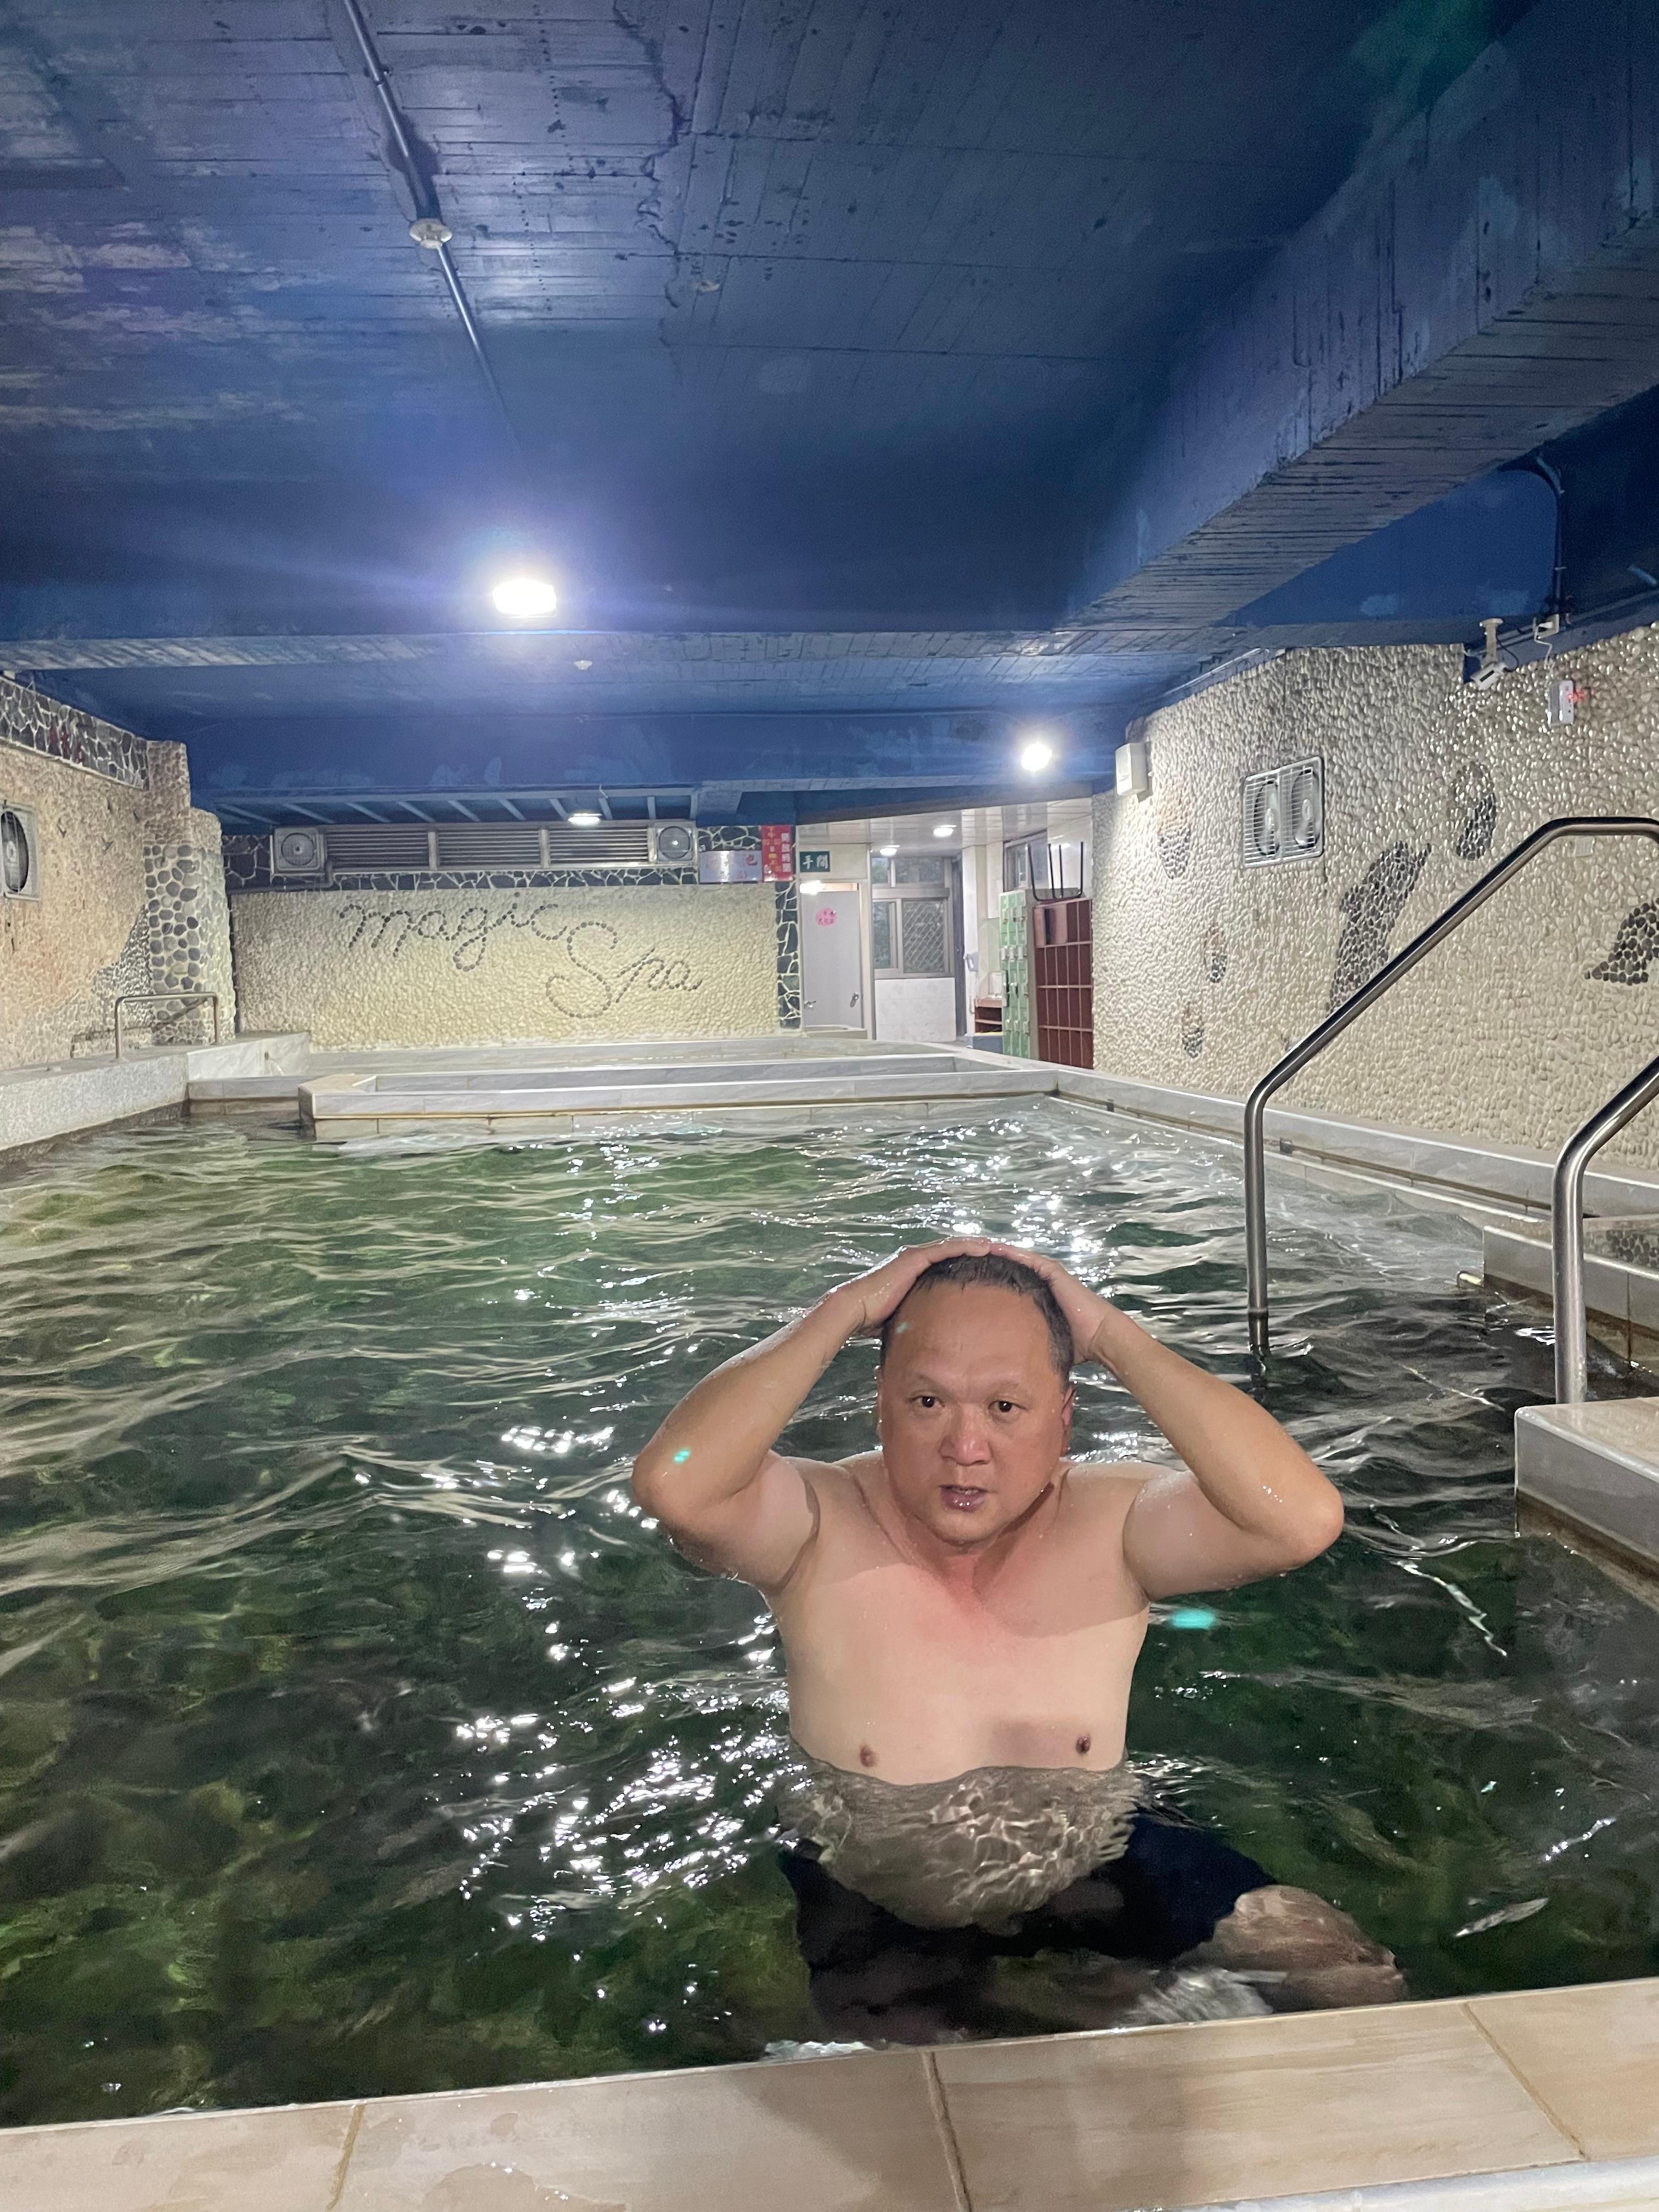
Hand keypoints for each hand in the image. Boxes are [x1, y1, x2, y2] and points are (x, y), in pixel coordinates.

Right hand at [826, 1238, 991, 1335]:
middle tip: (1003, 1254)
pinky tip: (985, 1247)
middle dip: (977, 1252)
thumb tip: (934, 1338)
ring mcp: (916, 1256)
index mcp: (916, 1272)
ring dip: (977, 1246)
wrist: (857, 1310)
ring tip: (1000, 1248)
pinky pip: (946, 1249)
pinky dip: (966, 1246)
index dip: (969, 1263)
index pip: (948, 1264)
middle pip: (954, 1252)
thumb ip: (922, 1319)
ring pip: (954, 1246)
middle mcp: (917, 1260)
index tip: (990, 1267)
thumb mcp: (907, 1316)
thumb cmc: (876, 1318)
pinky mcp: (915, 1257)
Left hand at [986, 1243, 1119, 1364]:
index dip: (995, 1280)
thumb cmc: (1078, 1345)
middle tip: (969, 1259)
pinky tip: (995, 1248)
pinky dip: (1013, 1252)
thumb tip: (1011, 1367)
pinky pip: (1030, 1259)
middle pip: (1014, 1270)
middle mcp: (1044, 1284)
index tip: (973, 1279)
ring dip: (1000, 1253)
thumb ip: (1030, 1346)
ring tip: (976, 1248)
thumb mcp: (1046, 1343)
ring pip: (1020, 1260)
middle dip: (993, 1264)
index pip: (1014, 1285)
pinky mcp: (1054, 1272)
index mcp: (1041, 1298)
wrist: (1099, 1336)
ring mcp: (1049, 1276)